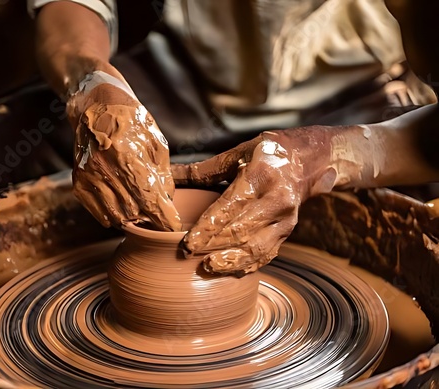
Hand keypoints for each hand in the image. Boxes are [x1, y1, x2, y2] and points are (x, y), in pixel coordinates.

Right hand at [68, 71, 181, 230]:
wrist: (94, 106)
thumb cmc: (131, 121)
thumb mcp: (155, 140)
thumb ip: (163, 172)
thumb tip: (167, 200)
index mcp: (127, 155)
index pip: (149, 197)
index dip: (164, 217)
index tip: (173, 228)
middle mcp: (104, 168)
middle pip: (135, 211)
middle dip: (150, 217)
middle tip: (158, 211)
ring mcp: (89, 177)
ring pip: (117, 217)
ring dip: (133, 217)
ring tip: (141, 207)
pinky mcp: (79, 183)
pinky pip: (100, 214)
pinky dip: (114, 216)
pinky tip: (123, 206)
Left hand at [172, 129, 337, 275]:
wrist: (311, 159)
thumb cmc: (269, 153)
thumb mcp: (238, 152)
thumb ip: (204, 169)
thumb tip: (168, 176)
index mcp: (261, 175)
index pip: (230, 208)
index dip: (208, 228)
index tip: (188, 243)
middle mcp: (277, 199)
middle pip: (240, 231)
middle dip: (213, 246)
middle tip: (188, 256)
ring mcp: (286, 218)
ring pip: (255, 247)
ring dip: (231, 261)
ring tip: (208, 267)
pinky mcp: (288, 230)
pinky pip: (267, 253)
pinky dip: (248, 264)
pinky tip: (230, 269)